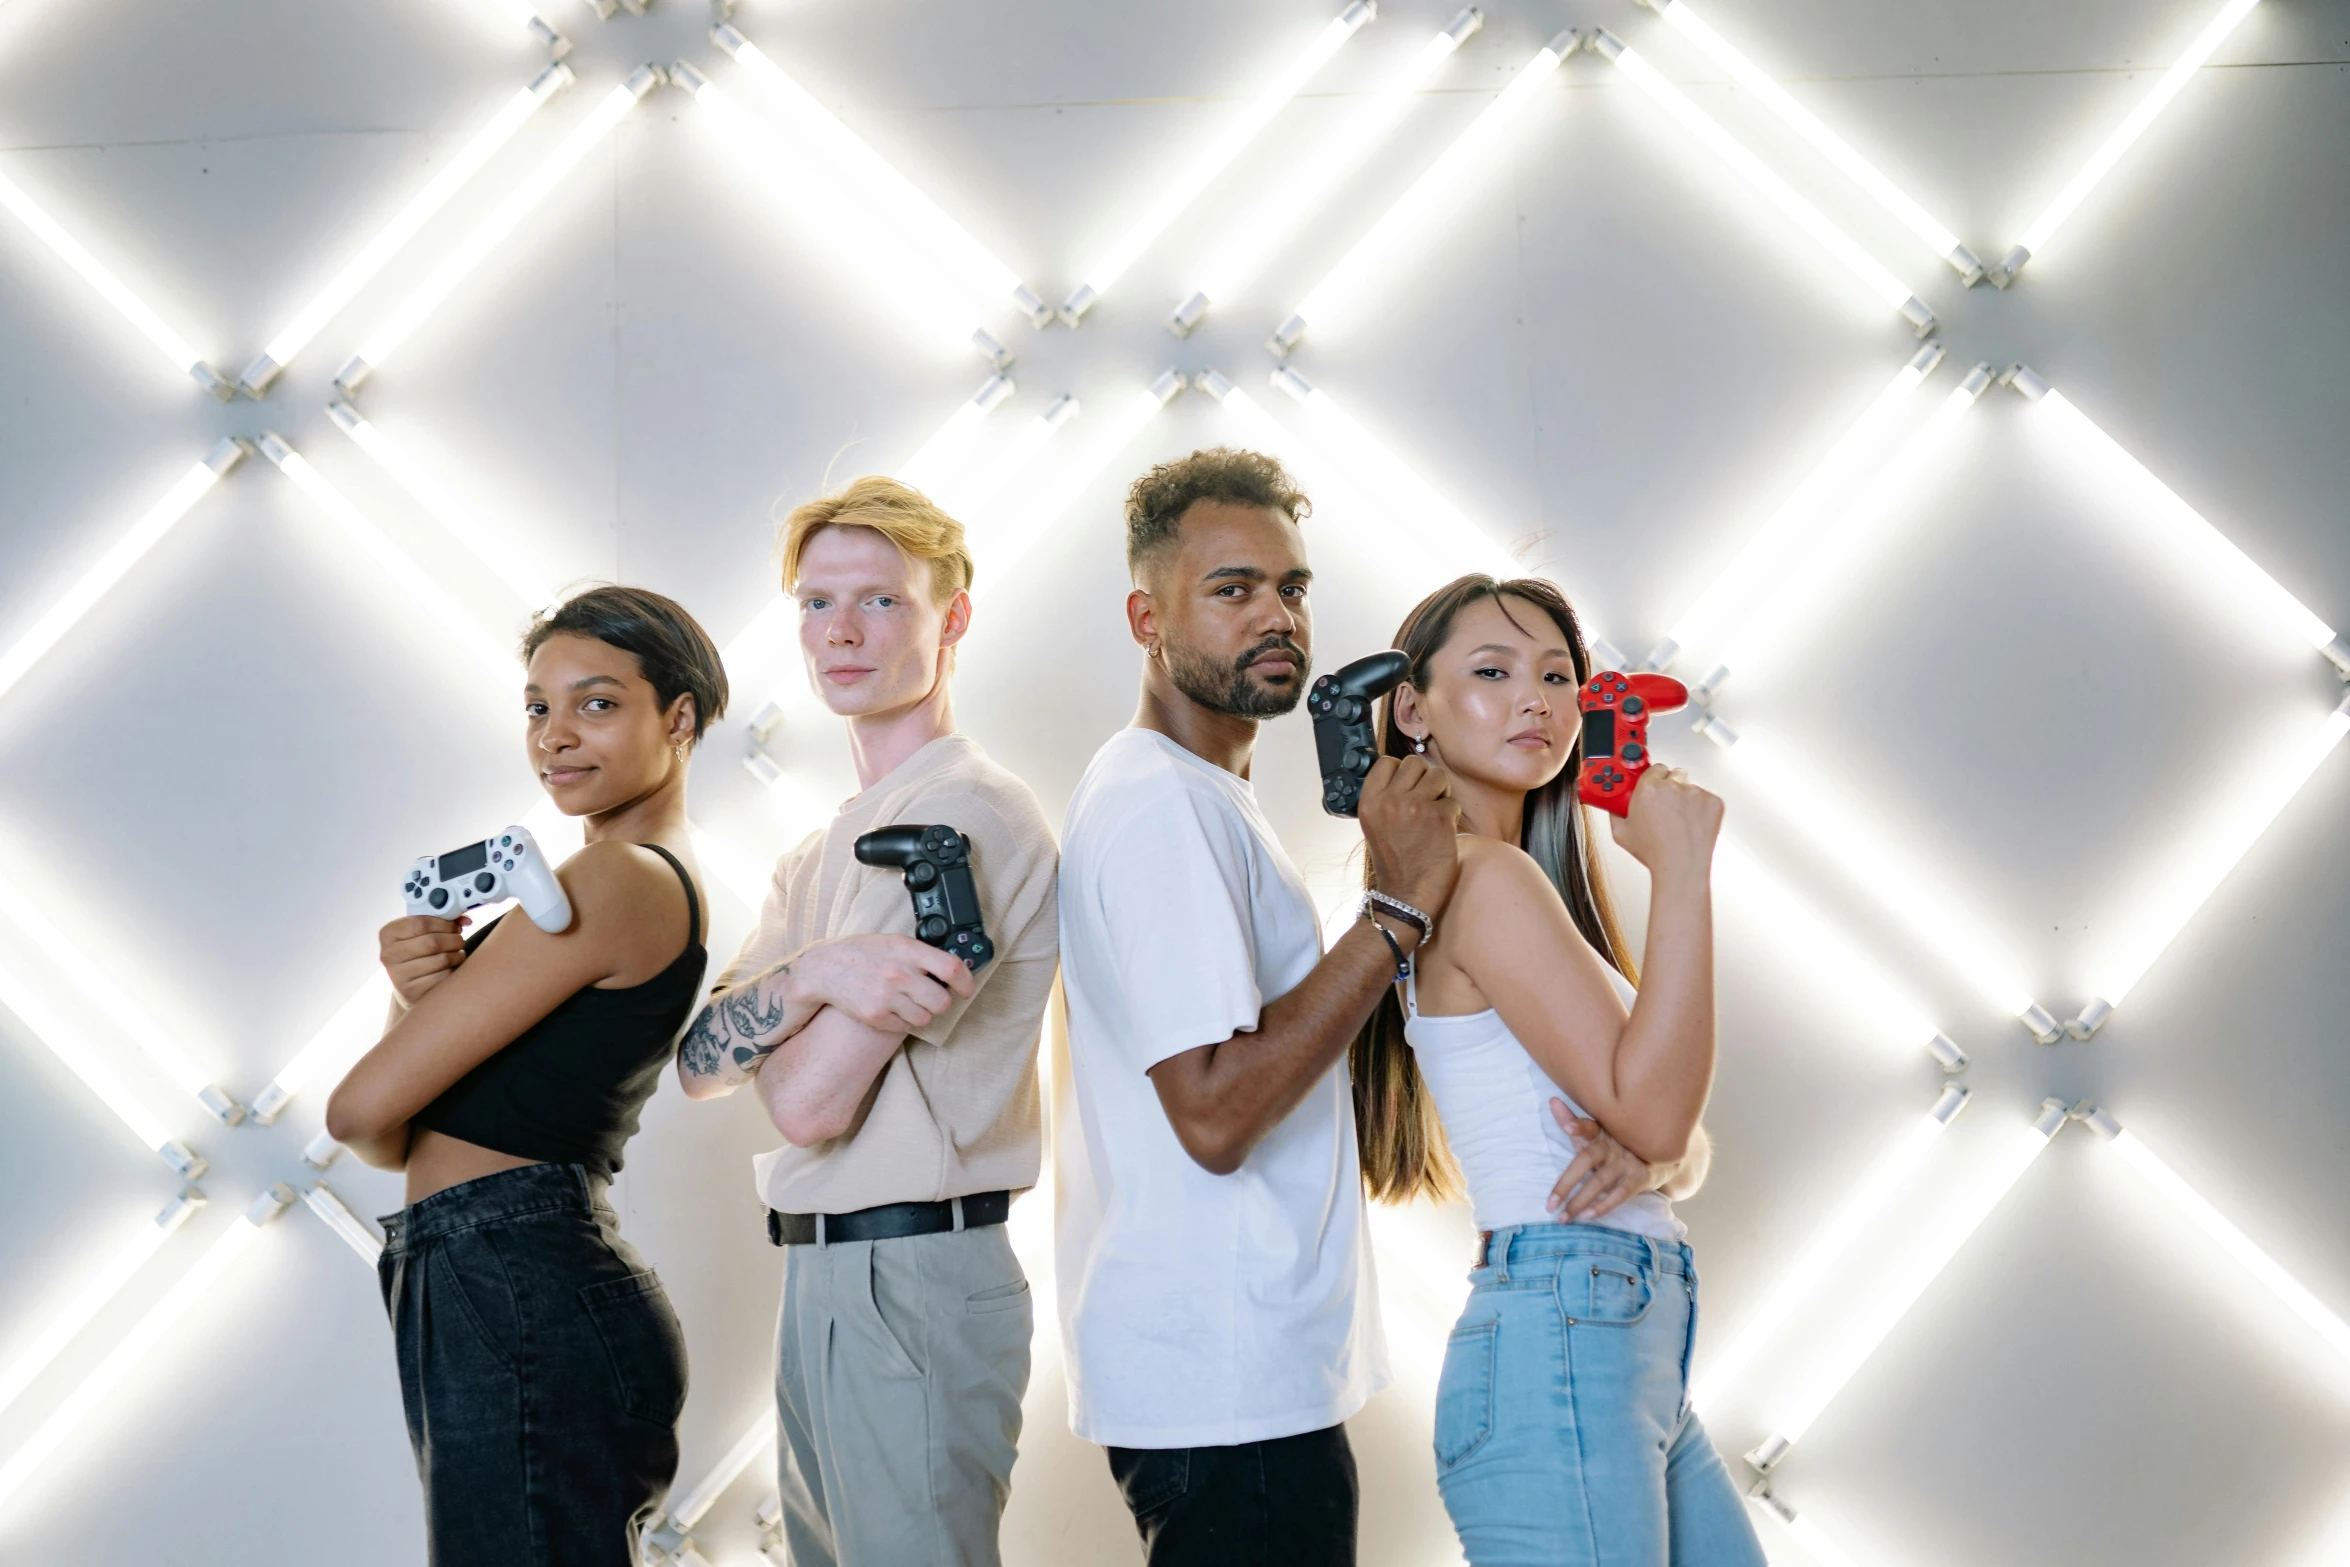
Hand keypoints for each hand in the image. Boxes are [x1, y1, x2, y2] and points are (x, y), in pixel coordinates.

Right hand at [379, 914, 469, 1006]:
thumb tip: (465, 920)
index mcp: (388, 934)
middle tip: (459, 940)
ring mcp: (398, 975)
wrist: (410, 985)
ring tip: (457, 953)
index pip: (420, 923)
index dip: (444, 923)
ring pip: (441, 960)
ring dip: (457, 955)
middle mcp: (388, 955)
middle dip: (454, 939)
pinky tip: (452, 967)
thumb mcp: (422, 932)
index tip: (455, 926)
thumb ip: (441, 920)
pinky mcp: (412, 992)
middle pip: (432, 942)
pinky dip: (454, 970)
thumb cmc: (419, 951)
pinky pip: (443, 977)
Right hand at [791, 933, 976, 1032]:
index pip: (951, 968)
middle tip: (932, 997)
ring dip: (923, 1013)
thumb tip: (954, 970)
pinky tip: (893, 1007)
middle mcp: (899, 974)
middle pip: (941, 1001)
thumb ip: (922, 954)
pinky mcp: (876, 1016)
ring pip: (926, 1018)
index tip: (966, 989)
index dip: (966, 982)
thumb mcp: (895, 943)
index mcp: (907, 951)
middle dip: (941, 1002)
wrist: (826, 969)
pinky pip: (906, 1026)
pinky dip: (904, 1020)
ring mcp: (887, 997)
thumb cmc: (864, 954)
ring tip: (909, 1001)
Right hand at [1356, 754, 1459, 926]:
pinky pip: (1453, 800)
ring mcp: (1416, 807)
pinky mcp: (1440, 818)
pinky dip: (1451, 815)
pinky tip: (1442, 831)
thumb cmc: (1393, 862)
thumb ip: (1384, 798)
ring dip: (1440, 791)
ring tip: (1434, 812)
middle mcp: (1390, 801)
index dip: (1400, 771)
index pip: (1386, 762)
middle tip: (1424, 799)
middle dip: (1423, 778)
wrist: (1406, 894)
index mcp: (1369, 802)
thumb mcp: (1374, 825)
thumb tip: (1402, 774)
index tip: (1406, 786)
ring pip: (1437, 775)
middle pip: (1414, 763)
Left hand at [1546, 1101, 1666, 1222]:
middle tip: (1550, 1204)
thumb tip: (1552, 1101)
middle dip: (1566, 1183)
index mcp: (1600, 1131)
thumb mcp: (1595, 1133)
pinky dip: (1604, 1205)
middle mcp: (1613, 1145)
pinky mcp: (1640, 1178)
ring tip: (1564, 1217)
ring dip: (1580, 1201)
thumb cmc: (1616, 1143)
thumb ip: (1573, 1121)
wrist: (1660, 1153)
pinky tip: (1588, 1216)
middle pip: (1587, 1159)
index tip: (1569, 1127)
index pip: (1588, 1127)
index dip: (1578, 1126)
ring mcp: (1627, 1161)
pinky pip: (1620, 1194)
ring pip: (1599, 1182)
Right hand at [1609, 766, 1721, 877]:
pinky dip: (1701, 808)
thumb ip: (1616, 812)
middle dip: (1669, 786)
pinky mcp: (1713, 801)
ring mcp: (1695, 792)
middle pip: (1672, 774)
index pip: (1652, 768)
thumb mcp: (1621, 833)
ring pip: (1690, 787)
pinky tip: (1692, 824)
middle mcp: (1673, 785)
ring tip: (1679, 821)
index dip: (1652, 779)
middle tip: (1665, 805)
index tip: (1652, 784)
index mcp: (1648, 788)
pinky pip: (1706, 798)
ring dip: (1685, 799)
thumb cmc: (1654, 853)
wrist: (1681, 868)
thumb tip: (1615, 805)